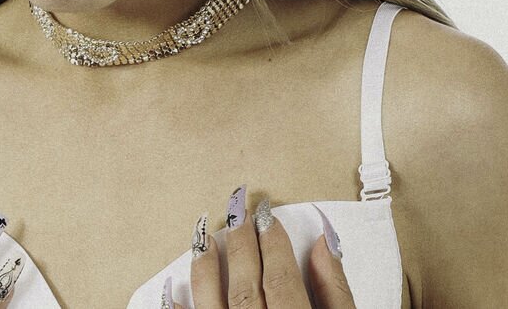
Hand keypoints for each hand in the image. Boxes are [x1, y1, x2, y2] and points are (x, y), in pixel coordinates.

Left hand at [175, 185, 356, 308]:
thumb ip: (336, 291)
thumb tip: (327, 244)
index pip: (280, 277)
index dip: (274, 243)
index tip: (268, 216)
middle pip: (244, 284)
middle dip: (240, 242)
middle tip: (236, 209)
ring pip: (212, 302)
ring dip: (206, 267)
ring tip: (203, 236)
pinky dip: (179, 307)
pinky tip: (171, 289)